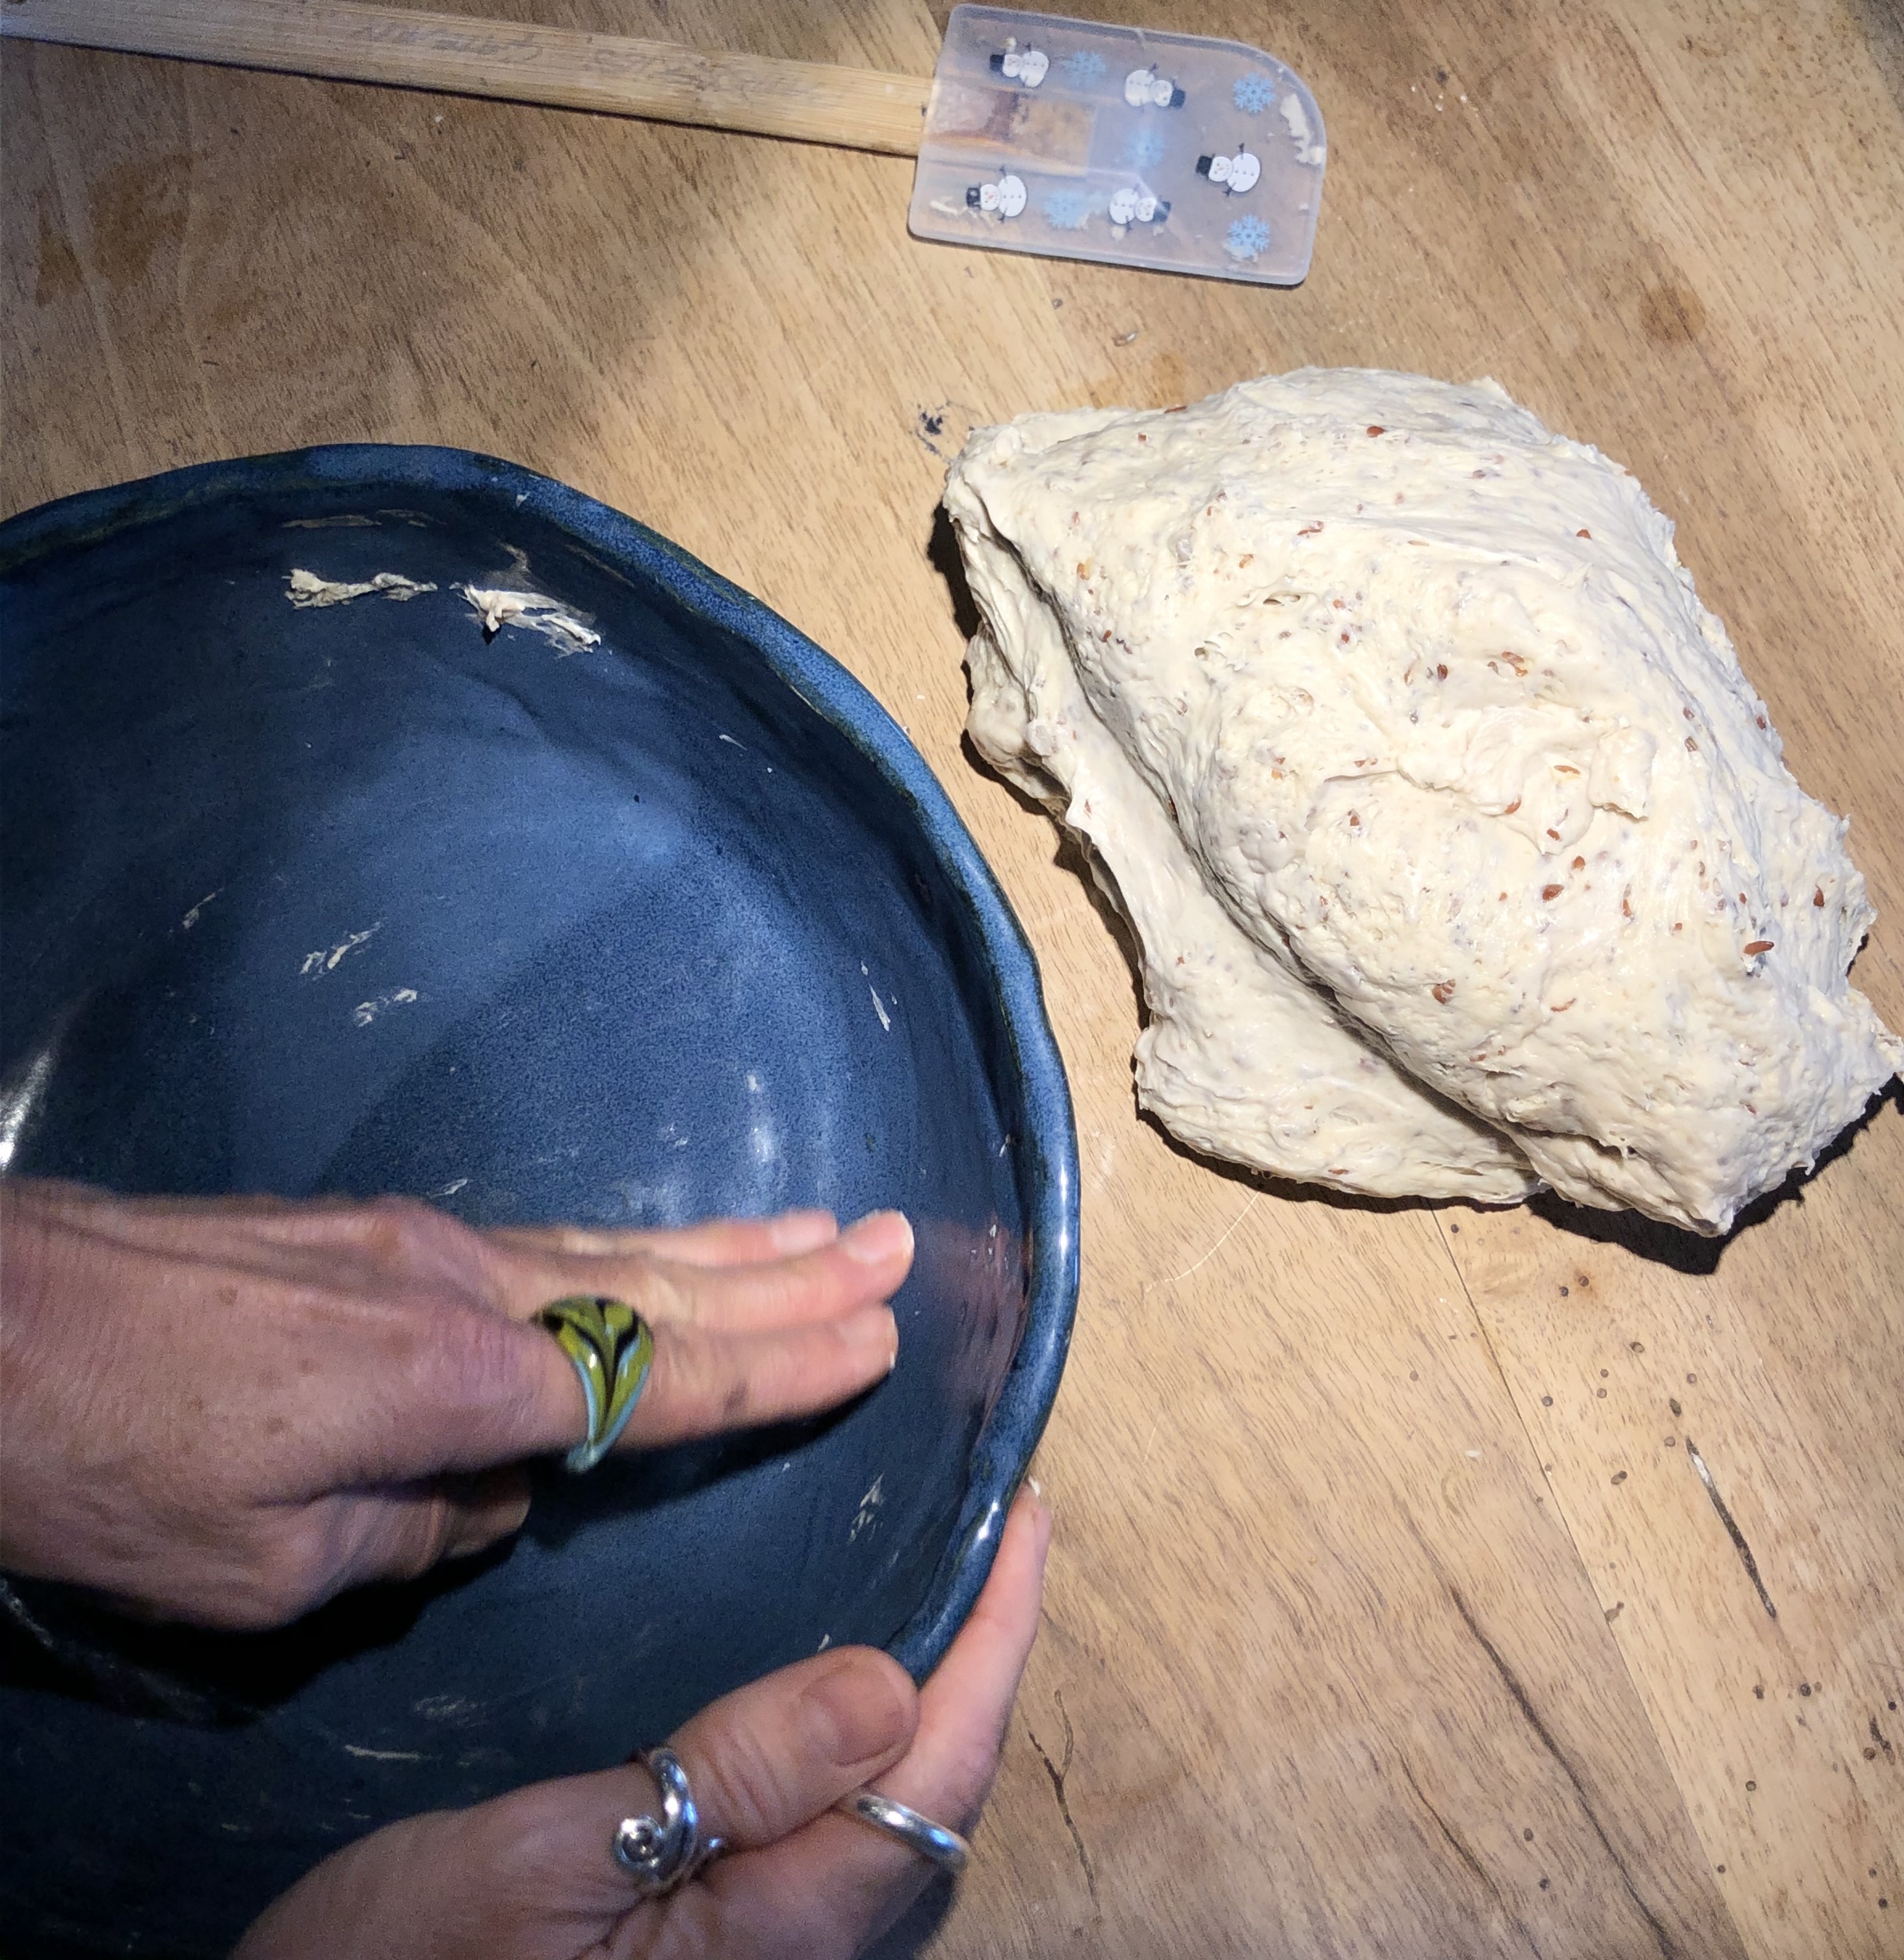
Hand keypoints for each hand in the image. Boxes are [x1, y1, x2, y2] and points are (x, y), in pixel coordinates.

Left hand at [0, 1179, 910, 1627]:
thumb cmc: (105, 1468)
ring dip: (738, 1244)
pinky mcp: (381, 1232)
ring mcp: (425, 1243)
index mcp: (457, 1380)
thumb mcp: (263, 1571)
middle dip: (795, 1278)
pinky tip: (675, 1244)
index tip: (879, 1335)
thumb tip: (496, 1487)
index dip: (779, 1364)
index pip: (660, 1377)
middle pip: (666, 1286)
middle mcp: (468, 1287)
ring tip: (837, 1226)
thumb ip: (417, 1531)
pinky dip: (642, 1240)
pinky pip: (554, 1239)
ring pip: (617, 1247)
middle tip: (904, 1246)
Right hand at [233, 1487, 1049, 1959]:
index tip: (1026, 1516)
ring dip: (932, 1692)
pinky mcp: (714, 1950)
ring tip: (938, 1577)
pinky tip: (833, 1678)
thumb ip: (727, 1781)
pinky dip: (856, 1736)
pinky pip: (828, 1830)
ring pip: (889, 1811)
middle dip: (982, 1658)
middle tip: (989, 1528)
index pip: (936, 1767)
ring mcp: (759, 1957)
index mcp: (773, 1934)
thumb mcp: (545, 1862)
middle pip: (935, 1791)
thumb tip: (891, 1683)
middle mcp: (793, 1953)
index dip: (998, 1637)